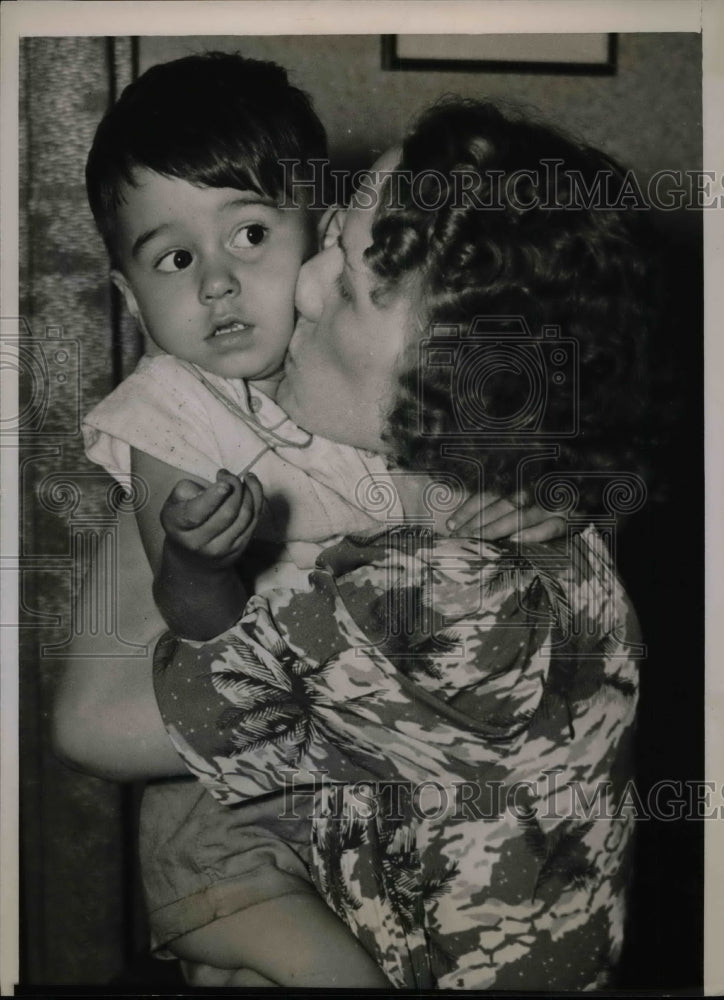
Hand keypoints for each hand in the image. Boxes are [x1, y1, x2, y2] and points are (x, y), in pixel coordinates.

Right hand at [160, 469, 262, 567]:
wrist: (191, 553)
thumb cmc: (183, 517)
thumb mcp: (175, 500)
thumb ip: (189, 489)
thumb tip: (216, 486)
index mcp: (178, 526)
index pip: (196, 513)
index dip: (213, 497)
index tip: (224, 484)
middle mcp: (198, 542)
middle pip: (227, 513)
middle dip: (234, 488)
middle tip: (229, 475)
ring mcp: (220, 549)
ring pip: (244, 516)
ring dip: (248, 492)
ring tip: (242, 479)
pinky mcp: (239, 549)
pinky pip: (254, 521)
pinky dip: (256, 499)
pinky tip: (251, 486)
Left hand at [447, 490, 567, 542]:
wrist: (595, 494)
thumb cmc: (553, 500)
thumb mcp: (528, 497)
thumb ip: (502, 504)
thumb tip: (465, 522)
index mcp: (524, 481)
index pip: (491, 493)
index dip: (469, 508)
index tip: (450, 525)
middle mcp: (537, 489)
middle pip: (502, 504)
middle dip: (479, 522)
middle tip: (459, 538)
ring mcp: (554, 504)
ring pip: (522, 515)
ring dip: (498, 529)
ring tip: (479, 541)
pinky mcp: (572, 520)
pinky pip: (551, 527)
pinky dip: (533, 534)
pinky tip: (515, 542)